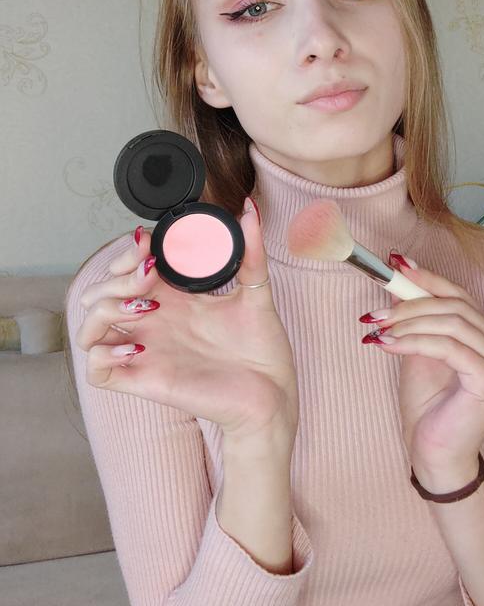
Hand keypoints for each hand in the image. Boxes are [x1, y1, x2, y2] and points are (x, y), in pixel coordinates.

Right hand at [75, 205, 298, 448]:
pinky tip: (139, 348)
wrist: (273, 393)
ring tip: (143, 307)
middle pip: (101, 293)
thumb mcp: (257, 291)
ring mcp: (146, 352)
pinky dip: (104, 355)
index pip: (127, 269)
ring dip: (104, 310)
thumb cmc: (262, 348)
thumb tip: (248, 212)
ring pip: (88, 328)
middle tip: (150, 278)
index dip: (127, 254)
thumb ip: (250, 251)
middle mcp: (153, 323)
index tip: (149, 245)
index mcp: (173, 298)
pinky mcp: (145, 381)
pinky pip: (96, 371)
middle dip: (116, 278)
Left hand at [360, 256, 483, 481]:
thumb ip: (417, 319)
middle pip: (456, 307)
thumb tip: (401, 277)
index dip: (429, 279)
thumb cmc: (427, 408)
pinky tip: (387, 345)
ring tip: (377, 329)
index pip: (461, 297)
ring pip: (451, 323)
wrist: (433, 456)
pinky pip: (448, 347)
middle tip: (375, 312)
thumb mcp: (418, 352)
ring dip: (408, 322)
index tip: (396, 267)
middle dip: (410, 303)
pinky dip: (414, 341)